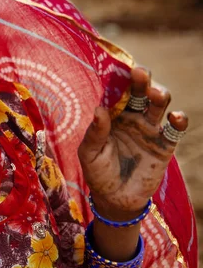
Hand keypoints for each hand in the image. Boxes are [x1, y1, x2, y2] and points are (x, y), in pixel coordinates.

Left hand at [78, 67, 187, 219]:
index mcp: (111, 115)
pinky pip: (174, 129)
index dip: (119, 80)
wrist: (115, 198)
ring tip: (156, 94)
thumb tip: (99, 109)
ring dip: (160, 95)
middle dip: (142, 81)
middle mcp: (132, 117)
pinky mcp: (164, 145)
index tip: (119, 68)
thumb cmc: (97, 172)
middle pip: (140, 92)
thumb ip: (95, 133)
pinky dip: (179, 120)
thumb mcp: (89, 153)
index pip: (117, 92)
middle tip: (140, 73)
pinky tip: (175, 117)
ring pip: (159, 105)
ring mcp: (149, 129)